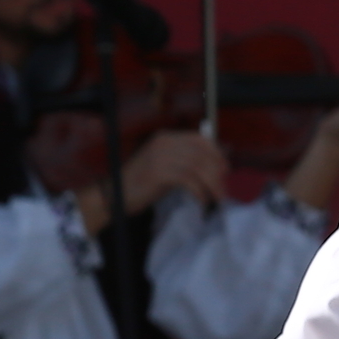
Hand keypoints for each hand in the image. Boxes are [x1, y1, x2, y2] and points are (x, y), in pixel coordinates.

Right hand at [82, 127, 229, 229]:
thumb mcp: (164, 167)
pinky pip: (188, 180)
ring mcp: (160, 156)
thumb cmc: (140, 184)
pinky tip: (201, 201)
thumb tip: (215, 167)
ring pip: (198, 167)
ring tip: (216, 198)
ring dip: (211, 184)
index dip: (216, 153)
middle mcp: (164, 143)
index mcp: (165, 138)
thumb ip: (185, 162)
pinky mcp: (158, 173)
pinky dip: (199, 191)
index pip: (199, 139)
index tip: (225, 170)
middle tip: (222, 189)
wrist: (113, 196)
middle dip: (216, 172)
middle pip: (201, 153)